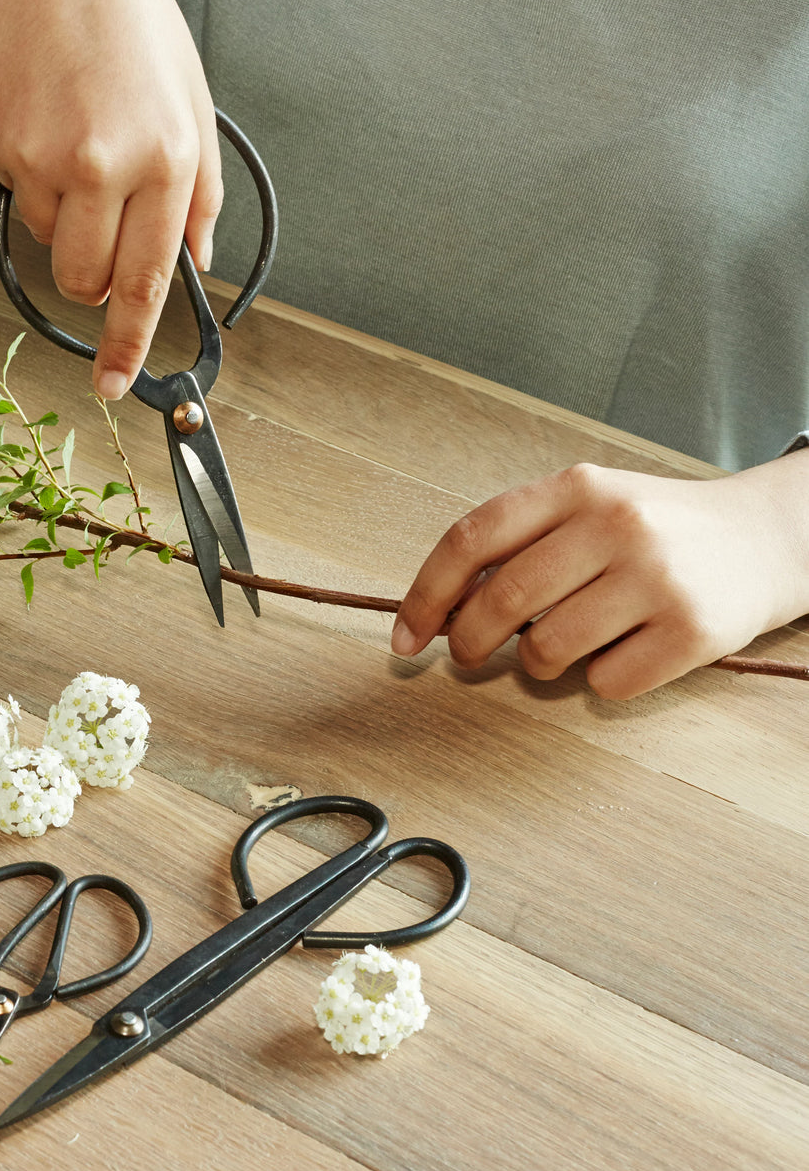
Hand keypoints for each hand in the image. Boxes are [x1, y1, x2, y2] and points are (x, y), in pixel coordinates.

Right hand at [0, 0, 220, 398]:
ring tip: (78, 149)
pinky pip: (18, 199)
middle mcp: (101, 164)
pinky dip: (35, 180)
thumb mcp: (193, 108)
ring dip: (66, 220)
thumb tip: (194, 262)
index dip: (129, 344)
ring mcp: (41, 157)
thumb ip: (200, 197)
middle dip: (94, 279)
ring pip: (50, 244)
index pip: (145, 283)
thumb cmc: (128, 26)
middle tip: (103, 229)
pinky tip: (49, 128)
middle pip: (85, 282)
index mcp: (162, 160)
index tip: (117, 381)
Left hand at [392, 455, 808, 697]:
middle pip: (502, 601)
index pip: (472, 538)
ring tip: (565, 643)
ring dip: (538, 663)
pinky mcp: (691, 632)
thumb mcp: (585, 508)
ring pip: (547, 650)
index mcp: (576, 488)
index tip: (406, 636)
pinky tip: (624, 651)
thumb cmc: (651, 531)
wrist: (764, 538)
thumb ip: (517, 544)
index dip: (426, 594)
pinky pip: (604, 682)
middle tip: (467, 655)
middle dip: (468, 642)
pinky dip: (599, 680)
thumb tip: (441, 610)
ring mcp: (657, 578)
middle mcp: (616, 524)